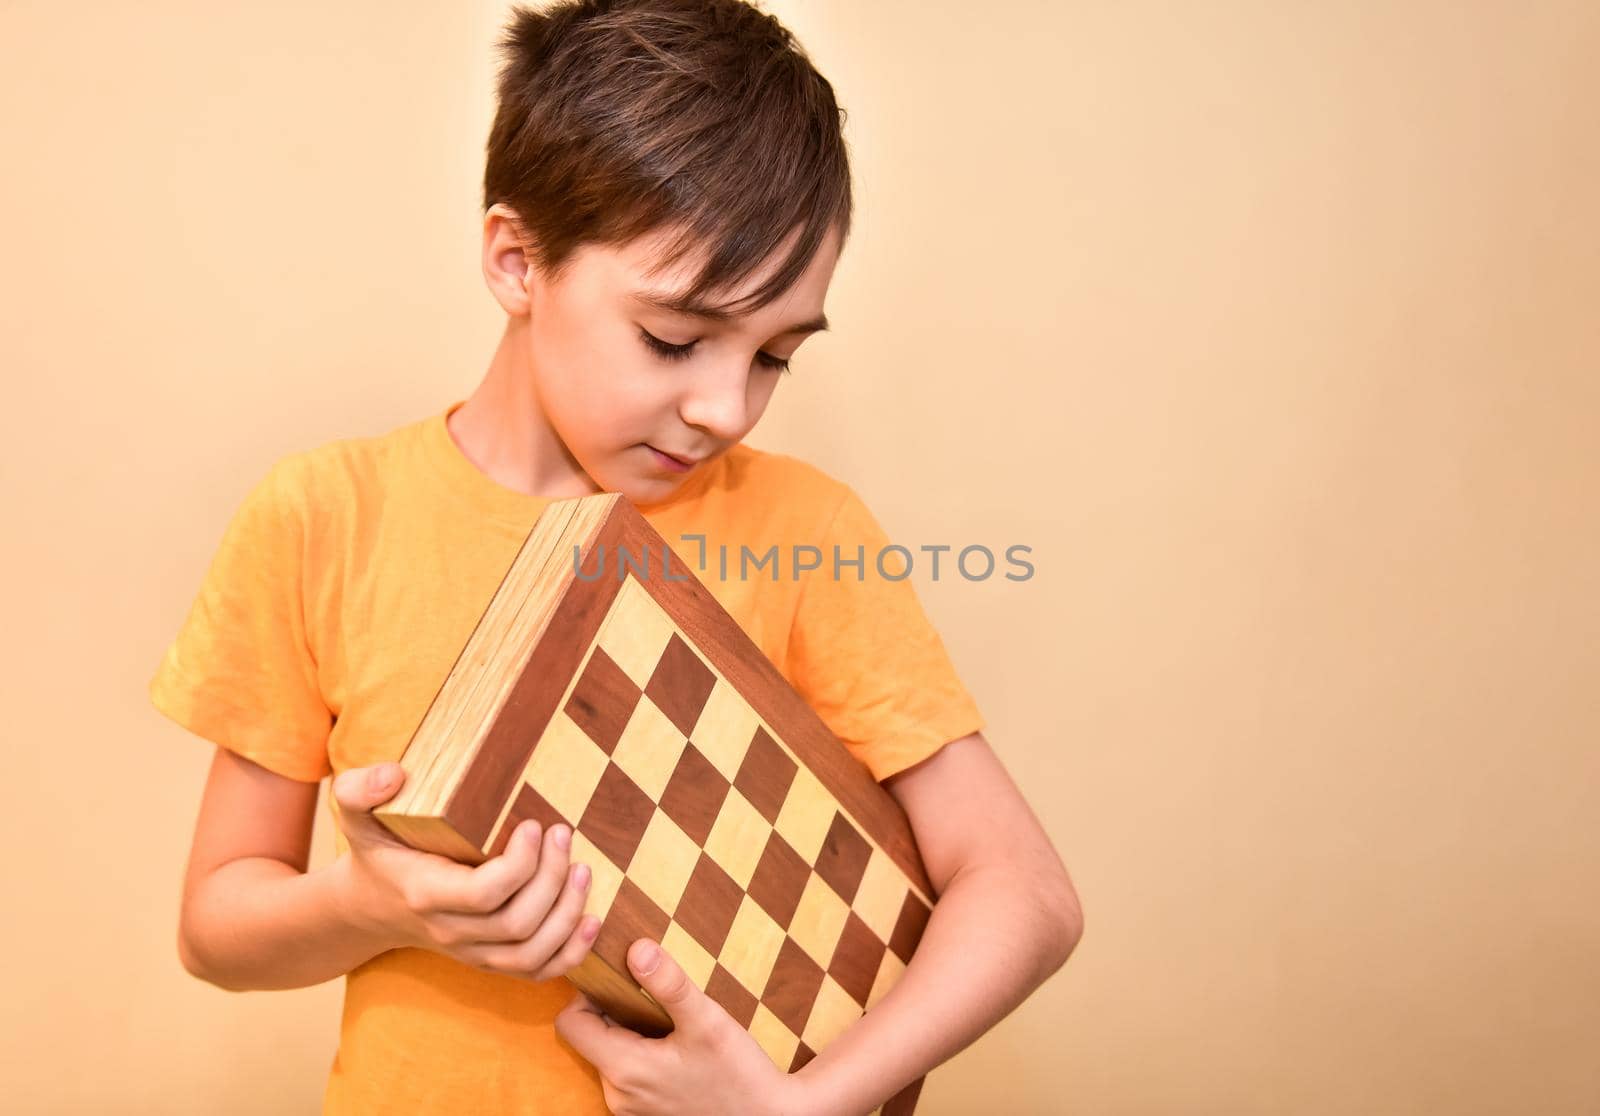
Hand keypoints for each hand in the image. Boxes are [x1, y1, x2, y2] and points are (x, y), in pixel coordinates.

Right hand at [330, 761, 598, 980]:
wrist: (370, 906)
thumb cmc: (375, 850)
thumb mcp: (355, 814)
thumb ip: (359, 789)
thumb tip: (392, 775)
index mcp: (424, 894)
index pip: (483, 894)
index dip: (520, 864)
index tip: (536, 825)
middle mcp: (450, 932)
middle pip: (517, 923)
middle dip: (552, 878)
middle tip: (563, 834)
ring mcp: (472, 953)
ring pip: (531, 953)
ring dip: (568, 914)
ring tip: (582, 869)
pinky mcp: (489, 960)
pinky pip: (536, 972)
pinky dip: (571, 953)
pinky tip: (592, 919)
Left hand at [555, 937, 808, 1115]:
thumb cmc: (738, 1075)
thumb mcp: (707, 1021)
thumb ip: (669, 984)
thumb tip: (636, 948)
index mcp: (623, 1068)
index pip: (570, 1023)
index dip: (586, 994)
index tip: (619, 979)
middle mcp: (616, 1093)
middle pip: (591, 1038)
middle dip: (614, 1010)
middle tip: (654, 996)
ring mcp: (629, 1108)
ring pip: (610, 1055)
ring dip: (631, 1033)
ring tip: (671, 1024)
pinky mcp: (644, 1114)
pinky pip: (627, 1075)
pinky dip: (643, 1054)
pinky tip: (678, 1050)